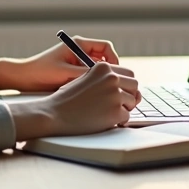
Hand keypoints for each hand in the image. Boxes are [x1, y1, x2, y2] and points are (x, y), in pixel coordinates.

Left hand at [0, 36, 136, 93]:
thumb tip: (107, 79)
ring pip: (96, 70)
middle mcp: (79, 50)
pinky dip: (89, 83)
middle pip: (103, 59)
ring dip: (97, 79)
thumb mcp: (66, 74)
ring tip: (95, 90)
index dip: (114, 59)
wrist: (22, 78)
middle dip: (107, 72)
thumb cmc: (41, 72)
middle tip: (109, 85)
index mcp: (78, 44)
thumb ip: (87, 75)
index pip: (106, 47)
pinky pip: (87, 76)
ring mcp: (76, 61)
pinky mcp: (72, 71)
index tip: (114, 73)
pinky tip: (86, 93)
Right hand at [8, 62, 139, 139]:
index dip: (125, 84)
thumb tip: (132, 91)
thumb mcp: (85, 79)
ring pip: (132, 101)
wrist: (54, 113)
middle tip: (117, 103)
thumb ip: (105, 80)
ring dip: (123, 108)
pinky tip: (103, 120)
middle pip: (134, 85)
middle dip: (129, 94)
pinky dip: (118, 120)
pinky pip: (126, 116)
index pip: (128, 73)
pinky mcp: (116, 111)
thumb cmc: (67, 99)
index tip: (120, 92)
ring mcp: (115, 94)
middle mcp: (111, 78)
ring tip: (105, 112)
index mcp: (103, 67)